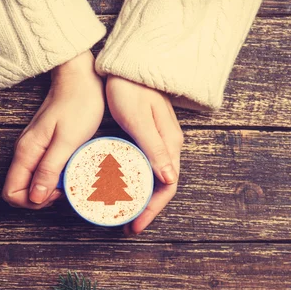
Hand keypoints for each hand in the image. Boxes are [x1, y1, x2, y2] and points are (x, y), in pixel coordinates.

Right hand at [2, 51, 104, 208]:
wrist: (79, 78)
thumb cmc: (77, 105)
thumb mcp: (67, 141)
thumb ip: (49, 169)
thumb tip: (35, 197)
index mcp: (26, 152)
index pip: (12, 193)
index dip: (33, 201)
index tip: (56, 192)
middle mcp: (24, 152)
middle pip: (19, 191)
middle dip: (40, 198)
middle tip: (65, 188)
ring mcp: (32, 148)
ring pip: (30, 182)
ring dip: (48, 188)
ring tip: (70, 178)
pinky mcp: (41, 145)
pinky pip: (40, 171)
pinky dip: (53, 177)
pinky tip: (70, 169)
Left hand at [105, 76, 182, 234]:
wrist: (127, 63)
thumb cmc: (130, 88)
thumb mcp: (139, 120)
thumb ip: (154, 148)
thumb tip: (169, 180)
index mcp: (170, 144)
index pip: (167, 186)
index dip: (152, 209)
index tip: (135, 225)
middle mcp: (168, 145)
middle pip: (161, 186)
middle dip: (146, 209)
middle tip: (126, 225)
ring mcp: (158, 140)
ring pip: (153, 177)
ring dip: (140, 197)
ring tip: (122, 211)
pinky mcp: (147, 135)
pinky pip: (144, 165)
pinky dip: (134, 181)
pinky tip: (121, 187)